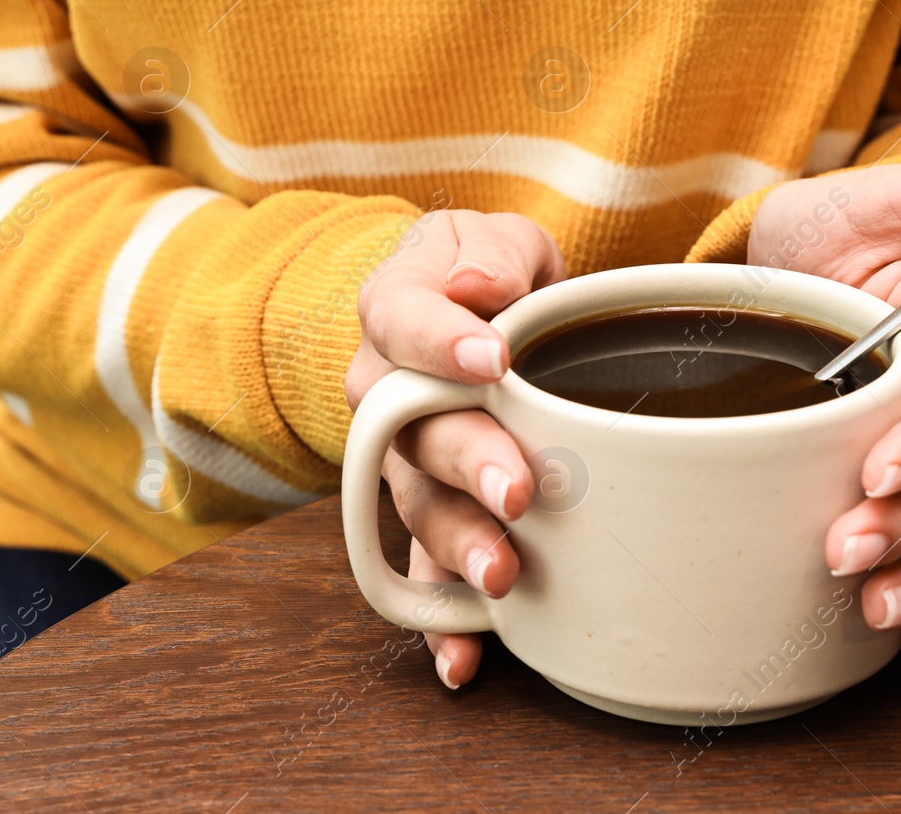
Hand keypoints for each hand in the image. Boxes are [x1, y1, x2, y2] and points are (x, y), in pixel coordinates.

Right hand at [345, 209, 565, 688]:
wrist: (472, 317)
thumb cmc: (491, 275)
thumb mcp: (497, 240)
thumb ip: (491, 255)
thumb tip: (477, 288)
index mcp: (394, 311)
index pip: (400, 320)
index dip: (441, 342)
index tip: (495, 358)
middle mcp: (383, 395)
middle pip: (407, 429)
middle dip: (463, 461)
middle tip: (517, 488)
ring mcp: (401, 463)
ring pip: (415, 505)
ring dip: (455, 543)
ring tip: (503, 574)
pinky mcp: (428, 515)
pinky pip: (422, 571)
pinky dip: (440, 619)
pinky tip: (462, 661)